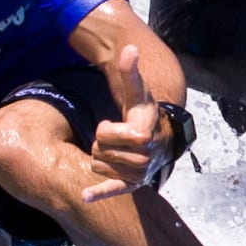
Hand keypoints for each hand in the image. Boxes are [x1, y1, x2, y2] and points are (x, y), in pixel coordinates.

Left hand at [80, 45, 164, 202]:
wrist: (160, 136)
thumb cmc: (143, 112)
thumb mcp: (137, 92)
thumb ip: (130, 71)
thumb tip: (129, 48)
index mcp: (143, 135)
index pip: (104, 134)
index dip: (106, 128)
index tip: (115, 124)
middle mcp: (144, 158)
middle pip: (99, 151)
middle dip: (103, 143)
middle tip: (116, 138)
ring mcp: (138, 174)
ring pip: (97, 166)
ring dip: (102, 157)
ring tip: (117, 151)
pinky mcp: (131, 185)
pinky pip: (112, 190)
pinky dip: (98, 193)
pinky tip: (84, 196)